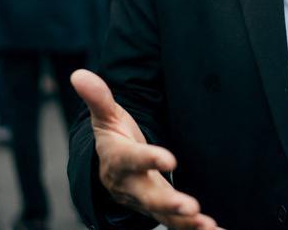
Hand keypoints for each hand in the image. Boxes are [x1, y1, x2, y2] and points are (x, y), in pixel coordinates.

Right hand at [70, 70, 218, 229]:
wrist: (110, 174)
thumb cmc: (114, 140)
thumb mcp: (106, 118)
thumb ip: (98, 98)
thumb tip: (79, 74)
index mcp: (120, 160)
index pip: (134, 159)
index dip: (150, 159)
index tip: (170, 159)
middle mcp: (133, 186)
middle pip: (150, 197)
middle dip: (169, 204)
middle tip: (190, 207)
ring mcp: (147, 202)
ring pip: (165, 217)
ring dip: (186, 223)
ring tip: (208, 225)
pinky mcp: (161, 212)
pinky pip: (177, 225)